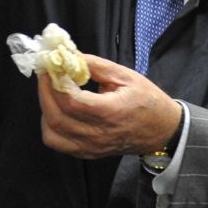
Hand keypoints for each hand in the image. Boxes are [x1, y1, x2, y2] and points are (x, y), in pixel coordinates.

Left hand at [38, 55, 183, 159]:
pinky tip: (57, 110)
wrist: (162, 130)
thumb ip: (95, 65)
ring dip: (46, 109)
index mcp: (110, 112)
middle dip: (44, 91)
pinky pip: (58, 143)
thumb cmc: (147, 100)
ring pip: (52, 133)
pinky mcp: (88, 153)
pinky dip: (50, 126)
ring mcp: (91, 147)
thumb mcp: (125, 76)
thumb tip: (69, 55)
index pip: (71, 101)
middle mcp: (98, 134)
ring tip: (52, 91)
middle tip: (46, 73)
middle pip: (56, 117)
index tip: (50, 65)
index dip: (54, 82)